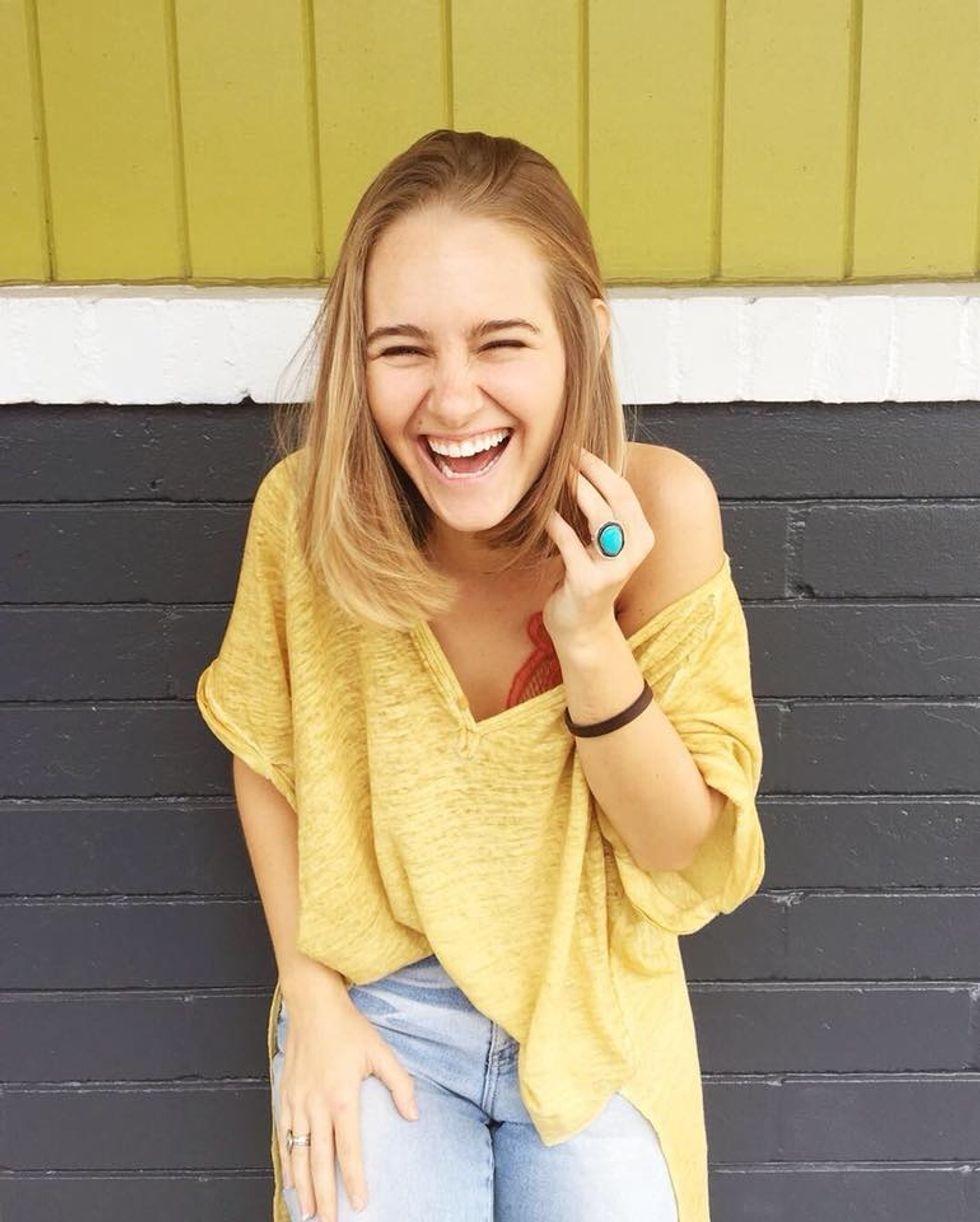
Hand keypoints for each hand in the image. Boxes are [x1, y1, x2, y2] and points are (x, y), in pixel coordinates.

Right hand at [274, 988, 418, 1219]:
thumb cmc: (348, 1028)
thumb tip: (414, 1115)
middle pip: (319, 1161)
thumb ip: (400, 1084)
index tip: (359, 1204)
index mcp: (341, 1097)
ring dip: (303, 1186)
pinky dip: (286, 1161)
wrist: (312, 1005)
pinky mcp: (285, 1097)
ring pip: (298, 1154)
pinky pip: (283, 1137)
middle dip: (324, 1196)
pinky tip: (291, 1179)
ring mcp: (296, 1103)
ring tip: (309, 1211)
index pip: (348, 1150)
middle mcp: (315, 1106)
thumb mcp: (380, 1052)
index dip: (353, 1180)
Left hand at [542, 446, 655, 648]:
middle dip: (589, 470)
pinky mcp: (589, 581)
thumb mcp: (601, 544)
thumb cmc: (587, 578)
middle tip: (564, 451)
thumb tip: (578, 468)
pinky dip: (554, 522)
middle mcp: (634, 550)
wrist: (581, 628)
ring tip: (556, 471)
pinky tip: (542, 509)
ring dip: (576, 489)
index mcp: (641, 537)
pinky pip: (569, 542)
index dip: (601, 466)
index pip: (624, 491)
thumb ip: (600, 514)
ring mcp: (614, 567)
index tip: (577, 447)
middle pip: (616, 498)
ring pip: (599, 516)